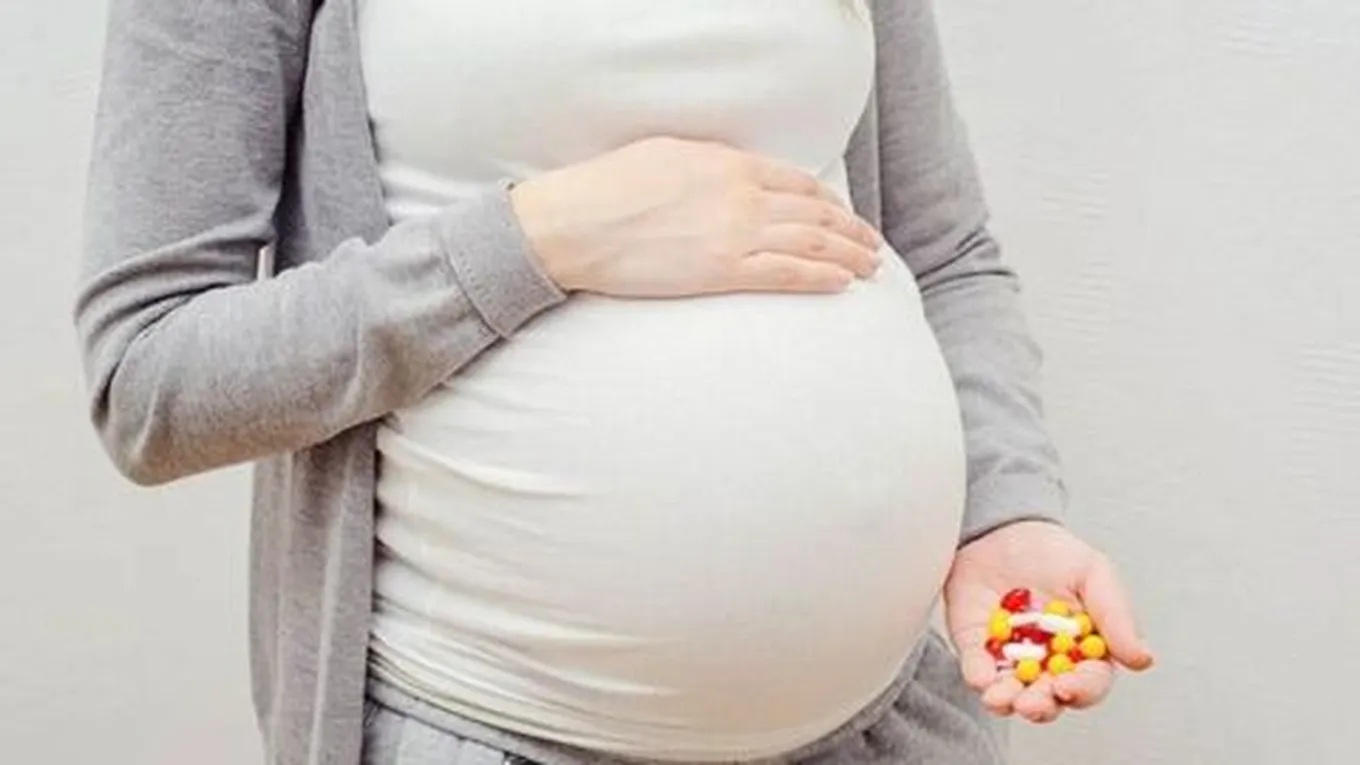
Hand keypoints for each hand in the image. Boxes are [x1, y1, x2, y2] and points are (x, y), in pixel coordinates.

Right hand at [510, 136, 883, 296]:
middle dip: (850, 230)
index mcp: (729, 164)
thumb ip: (709, 165)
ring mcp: (737, 234)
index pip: (796, 181)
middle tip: (871, 244)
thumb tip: (729, 174)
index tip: (841, 212)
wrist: (578, 223)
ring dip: (848, 255)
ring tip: (870, 267)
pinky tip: (841, 283)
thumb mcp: (666, 155)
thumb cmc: (609, 188)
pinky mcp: (724, 271)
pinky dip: (821, 277)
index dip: (827, 199)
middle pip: (815, 213)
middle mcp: (743, 196)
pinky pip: (788, 273)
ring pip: (812, 243)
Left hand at [944, 521, 1154, 723]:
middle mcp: (1047, 662)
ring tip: (1000, 699)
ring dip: (1006, 701)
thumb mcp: (1093, 573)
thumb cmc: (1053, 552)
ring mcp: (1010, 658)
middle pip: (1049, 697)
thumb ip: (1116, 616)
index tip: (1068, 687)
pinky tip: (980, 678)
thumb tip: (1142, 659)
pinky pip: (976, 669)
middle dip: (1041, 706)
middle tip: (1031, 703)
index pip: (1089, 681)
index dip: (1081, 690)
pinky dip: (977, 676)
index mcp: (1083, 650)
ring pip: (1010, 693)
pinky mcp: (976, 647)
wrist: (1003, 528)